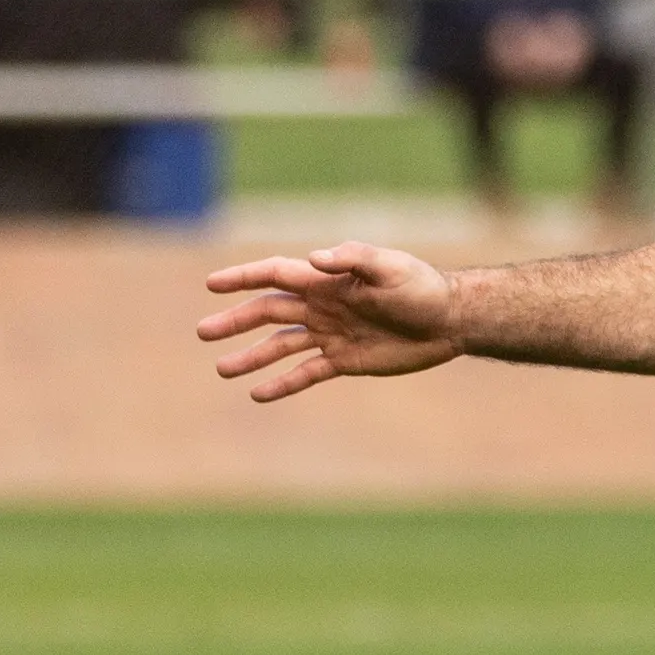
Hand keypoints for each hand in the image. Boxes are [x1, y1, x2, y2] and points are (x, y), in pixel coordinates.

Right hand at [199, 242, 462, 401]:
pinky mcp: (344, 360)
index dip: (243, 278)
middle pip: (268, 312)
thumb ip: (353, 260)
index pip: (275, 275)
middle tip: (203, 332)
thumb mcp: (392, 268)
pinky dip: (283, 384)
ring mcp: (331, 333)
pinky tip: (259, 394)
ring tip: (222, 370)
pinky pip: (306, 373)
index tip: (212, 284)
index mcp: (326, 280)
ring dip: (251, 357)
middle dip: (236, 321)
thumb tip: (314, 259)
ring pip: (280, 346)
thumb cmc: (422, 288)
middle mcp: (322, 306)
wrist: (450, 321)